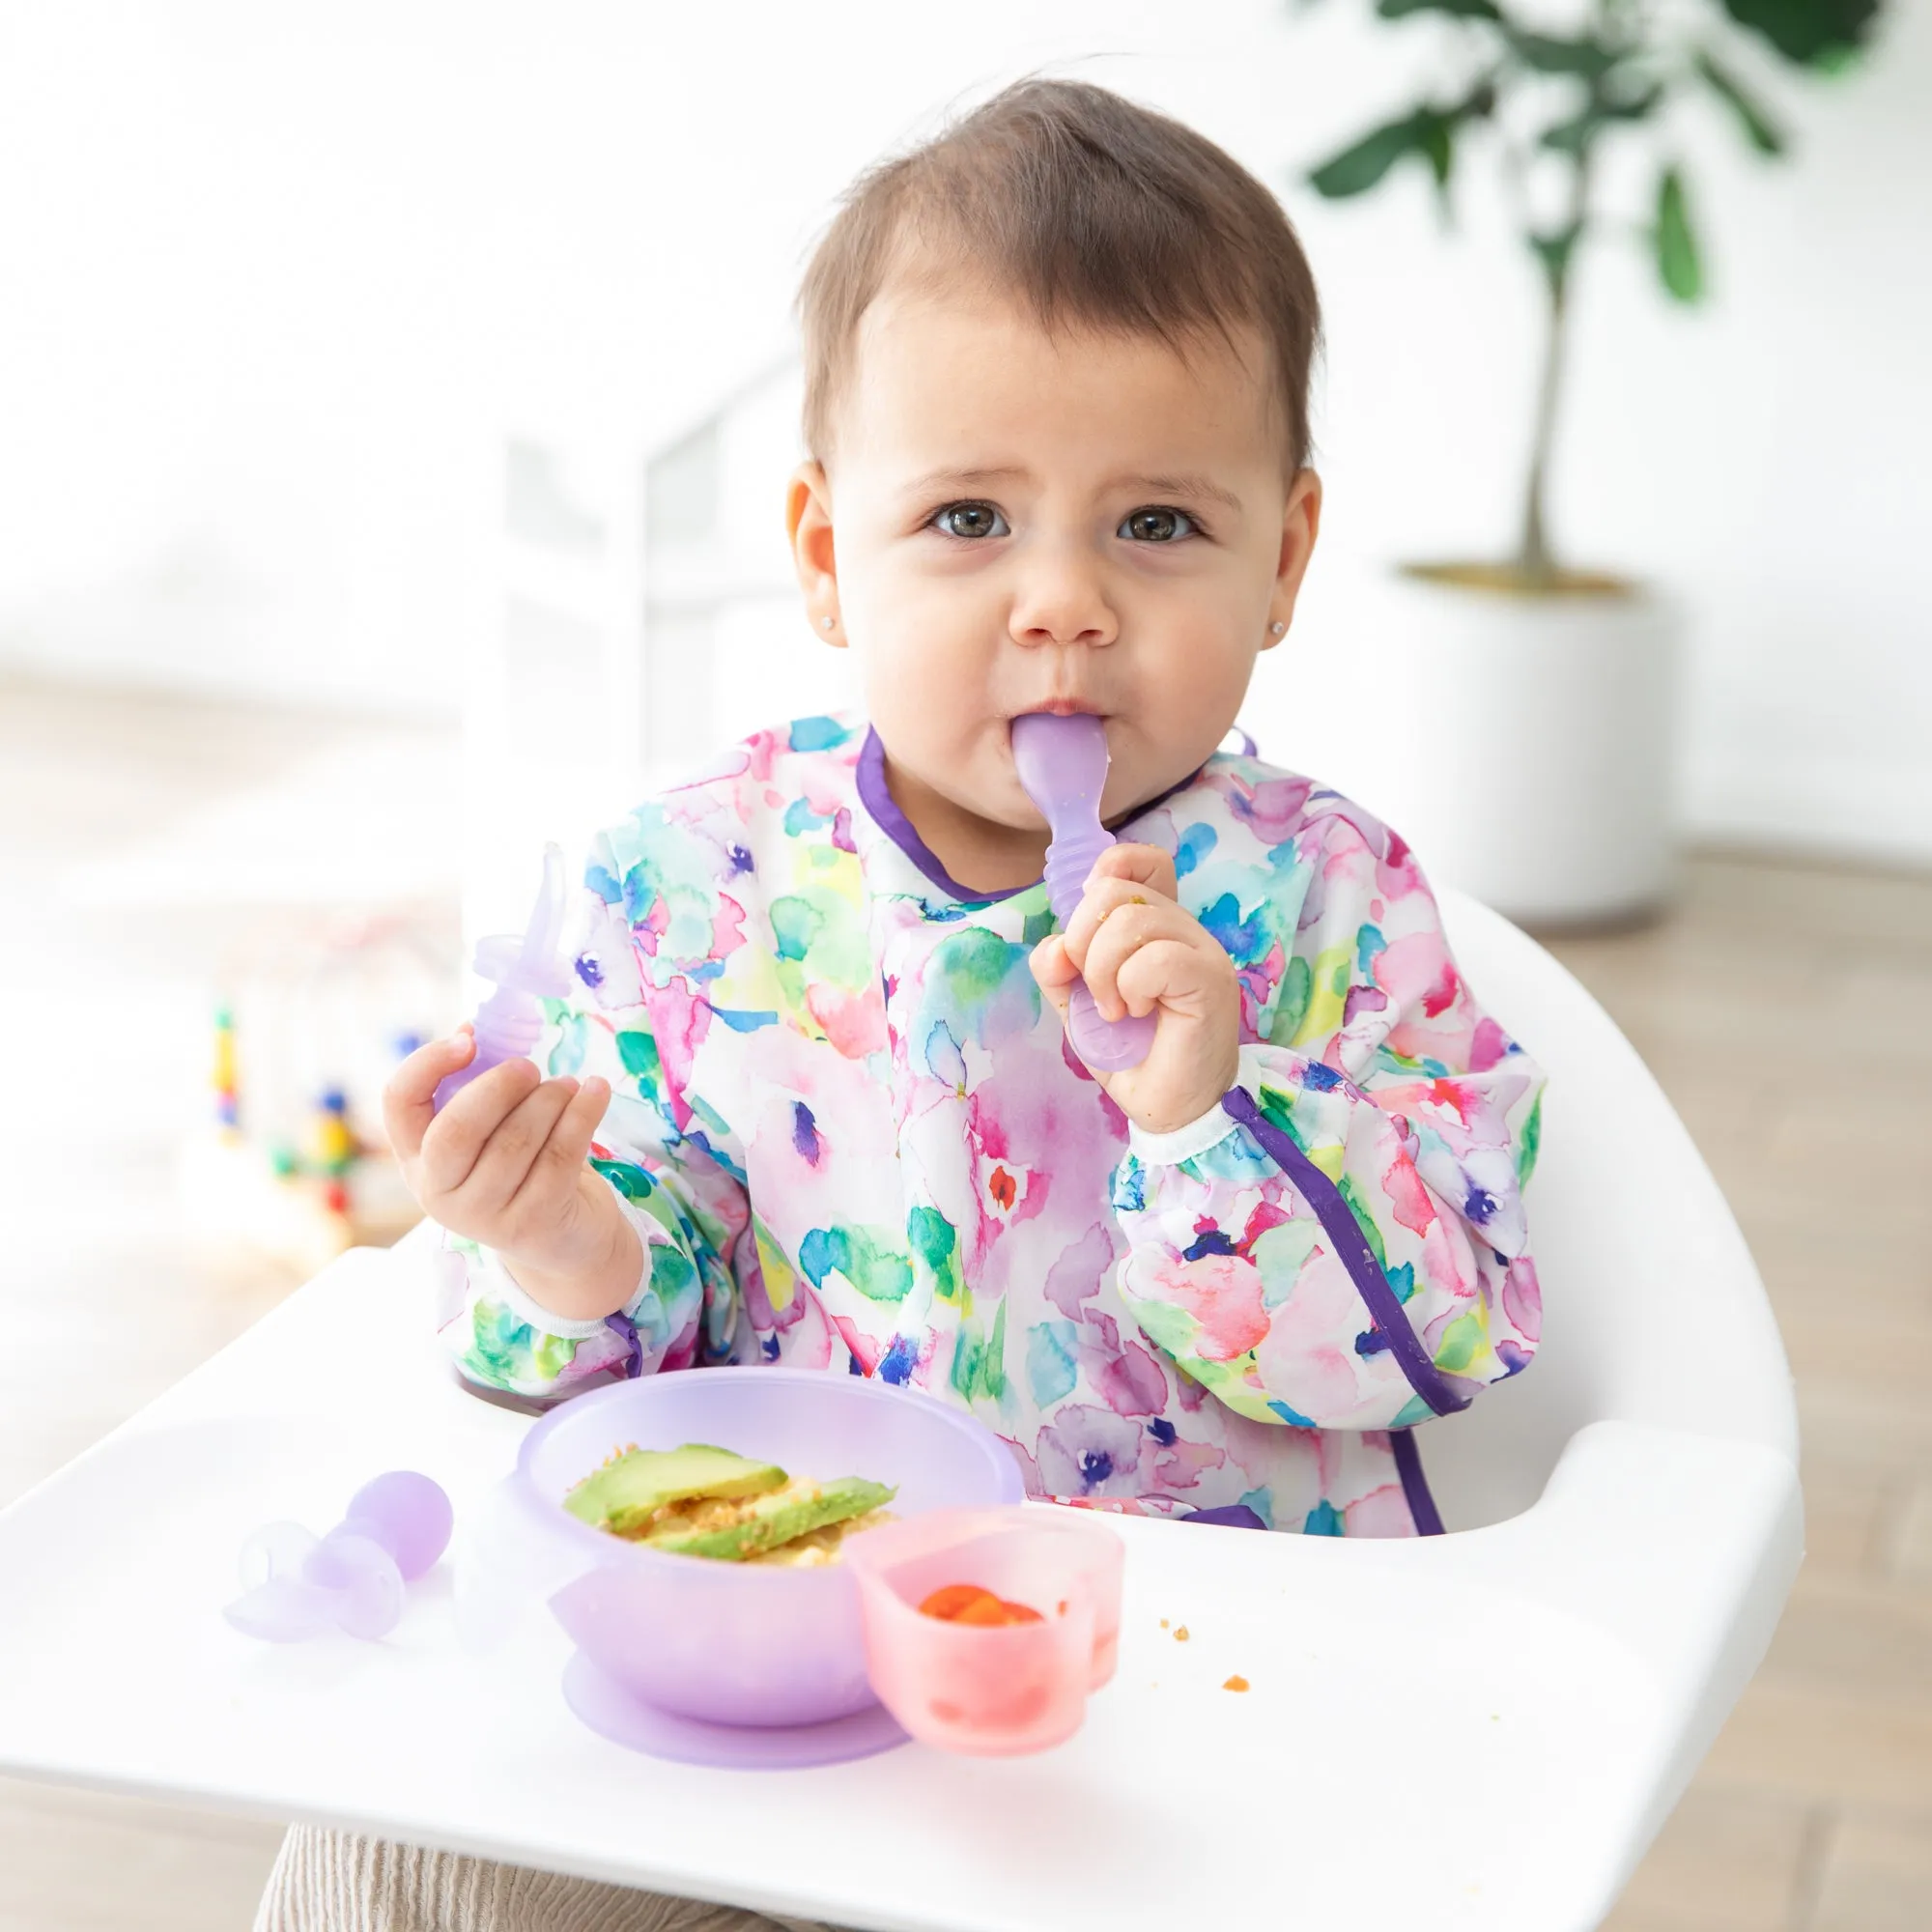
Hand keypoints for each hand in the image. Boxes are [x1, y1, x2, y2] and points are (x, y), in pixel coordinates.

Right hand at [382, 1028, 641, 1321]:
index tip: (468, 1039)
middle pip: (457, 1129)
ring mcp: (484, 1216)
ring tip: (568, 1084)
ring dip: (549, 1100)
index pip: (399, 1103)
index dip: (427, 1064)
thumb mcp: (488, 1131)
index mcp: (417, 1159)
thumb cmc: (521, 1167)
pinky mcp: (533, 1223)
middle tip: (529, 1068)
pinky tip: (596, 1091)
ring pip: (515, 1142)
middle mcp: (438, 1193)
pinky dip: (582, 1114)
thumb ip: (476, 1085)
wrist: (564, 1238)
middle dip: (498, 1087)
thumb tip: (475, 1030)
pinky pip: (559, 1156)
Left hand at [1028, 844, 1240, 1135]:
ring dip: (1102, 972)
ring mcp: (1201, 949)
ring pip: (1130, 921)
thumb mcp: (1077, 1004)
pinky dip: (1129, 988)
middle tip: (1093, 989)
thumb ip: (1059, 968)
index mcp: (1155, 924)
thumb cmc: (1130, 1054)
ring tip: (1114, 1010)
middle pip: (1113, 889)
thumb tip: (1054, 948)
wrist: (1168, 1108)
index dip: (1102, 877)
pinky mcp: (1210, 979)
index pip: (1138, 860)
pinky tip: (1135, 1015)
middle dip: (1081, 941)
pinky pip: (1155, 958)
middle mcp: (1182, 927)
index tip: (1087, 936)